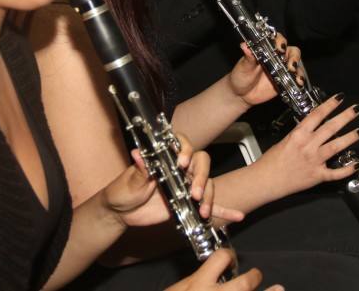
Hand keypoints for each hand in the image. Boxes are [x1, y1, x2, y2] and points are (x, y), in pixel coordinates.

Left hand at [103, 139, 242, 227]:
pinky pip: (210, 205)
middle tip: (194, 192)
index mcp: (165, 158)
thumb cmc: (123, 190)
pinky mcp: (189, 203)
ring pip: (208, 184)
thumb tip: (138, 154)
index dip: (185, 149)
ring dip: (209, 195)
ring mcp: (186, 185)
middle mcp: (179, 169)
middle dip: (201, 176)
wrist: (122, 213)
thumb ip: (139, 169)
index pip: (181, 144)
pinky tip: (236, 215)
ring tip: (203, 210)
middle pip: (201, 163)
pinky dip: (223, 209)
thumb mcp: (129, 181)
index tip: (181, 162)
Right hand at [165, 249, 283, 290]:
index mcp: (200, 285)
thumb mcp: (178, 290)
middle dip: (253, 277)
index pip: (220, 259)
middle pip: (245, 282)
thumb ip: (192, 284)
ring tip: (279, 289)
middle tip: (256, 275)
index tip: (229, 258)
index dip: (226, 256)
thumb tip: (204, 278)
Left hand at [228, 35, 302, 107]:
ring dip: (298, 68)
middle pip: (291, 51)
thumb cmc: (240, 76)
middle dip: (293, 56)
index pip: (277, 40)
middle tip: (289, 64)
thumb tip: (245, 45)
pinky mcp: (285, 80)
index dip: (281, 42)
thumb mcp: (243, 67)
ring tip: (294, 73)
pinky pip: (296, 78)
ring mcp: (282, 69)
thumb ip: (248, 57)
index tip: (280, 49)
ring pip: (296, 64)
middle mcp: (276, 57)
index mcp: (266, 50)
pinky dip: (299, 79)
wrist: (241, 94)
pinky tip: (298, 82)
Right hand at [255, 94, 358, 196]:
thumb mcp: (284, 140)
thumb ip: (300, 134)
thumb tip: (312, 127)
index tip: (340, 98)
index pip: (317, 115)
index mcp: (298, 135)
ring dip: (350, 138)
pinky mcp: (318, 176)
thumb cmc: (271, 161)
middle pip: (330, 128)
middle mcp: (308, 146)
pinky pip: (336, 173)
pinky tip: (357, 163)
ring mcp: (314, 161)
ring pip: (336, 146)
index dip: (330, 105)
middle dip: (345, 117)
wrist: (265, 181)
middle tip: (356, 109)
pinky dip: (348, 169)